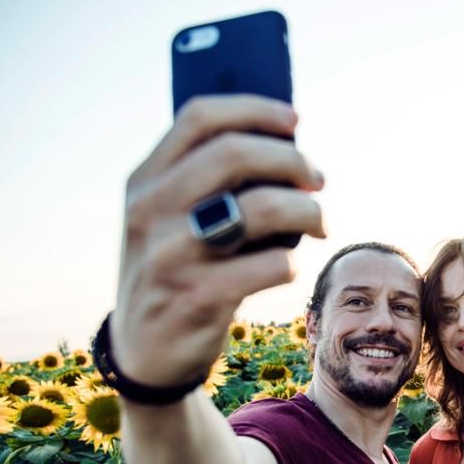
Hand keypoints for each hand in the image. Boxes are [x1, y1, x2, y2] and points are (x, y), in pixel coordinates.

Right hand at [111, 94, 325, 386]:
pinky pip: (271, 266)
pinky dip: (291, 262)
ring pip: (262, 208)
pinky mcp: (198, 299)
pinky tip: (288, 267)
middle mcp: (150, 212)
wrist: (143, 353)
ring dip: (307, 210)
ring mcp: (171, 257)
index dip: (255, 110)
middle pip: (236, 154)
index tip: (295, 122)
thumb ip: (203, 182)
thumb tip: (285, 145)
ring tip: (320, 223)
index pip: (199, 118)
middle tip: (318, 179)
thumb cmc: (175, 271)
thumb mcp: (167, 220)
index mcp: (143, 182)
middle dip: (294, 160)